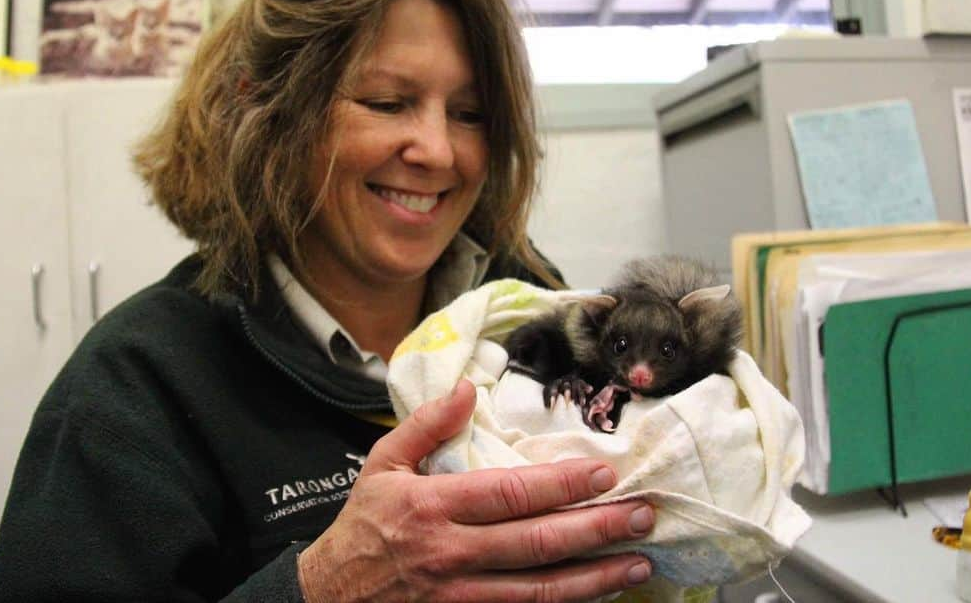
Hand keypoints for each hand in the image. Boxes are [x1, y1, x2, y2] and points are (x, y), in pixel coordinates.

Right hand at [298, 380, 654, 602]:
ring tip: (638, 564)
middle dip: (596, 531)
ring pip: (539, 590)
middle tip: (642, 517)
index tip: (603, 475)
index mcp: (434, 505)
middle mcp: (452, 552)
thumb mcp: (381, 465)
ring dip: (595, 578)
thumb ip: (425, 425)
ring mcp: (460, 595)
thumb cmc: (362, 527)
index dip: (560, 486)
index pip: (509, 494)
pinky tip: (596, 597)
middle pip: (536, 543)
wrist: (328, 598)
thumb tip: (466, 388)